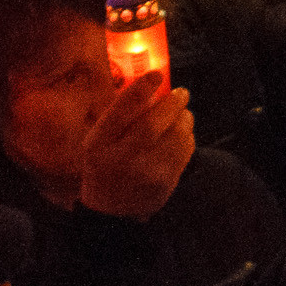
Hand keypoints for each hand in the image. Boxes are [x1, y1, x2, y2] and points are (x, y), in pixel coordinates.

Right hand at [79, 69, 195, 218]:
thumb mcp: (99, 141)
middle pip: (153, 123)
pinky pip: (186, 149)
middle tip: (181, 93)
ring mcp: (144, 174)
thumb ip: (119, 115)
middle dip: (173, 102)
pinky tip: (180, 135)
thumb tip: (151, 81)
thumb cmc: (105, 164)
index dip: (140, 90)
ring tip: (181, 114)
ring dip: (184, 118)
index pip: (119, 113)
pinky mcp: (165, 183)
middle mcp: (119, 160)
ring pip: (176, 134)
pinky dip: (187, 136)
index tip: (156, 75)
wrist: (111, 211)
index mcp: (98, 145)